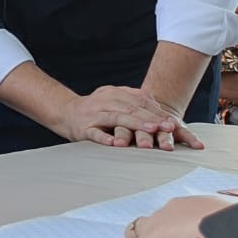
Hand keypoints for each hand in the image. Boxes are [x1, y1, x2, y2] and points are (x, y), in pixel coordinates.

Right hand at [60, 85, 202, 150]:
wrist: (65, 112)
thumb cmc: (96, 110)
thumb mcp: (115, 101)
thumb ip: (134, 103)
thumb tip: (159, 110)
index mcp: (115, 93)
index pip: (139, 102)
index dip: (156, 112)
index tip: (173, 124)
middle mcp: (105, 101)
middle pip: (132, 109)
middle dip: (151, 119)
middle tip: (168, 128)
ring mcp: (93, 114)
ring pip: (117, 118)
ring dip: (135, 125)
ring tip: (150, 131)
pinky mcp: (83, 128)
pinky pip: (95, 132)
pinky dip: (104, 137)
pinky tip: (114, 143)